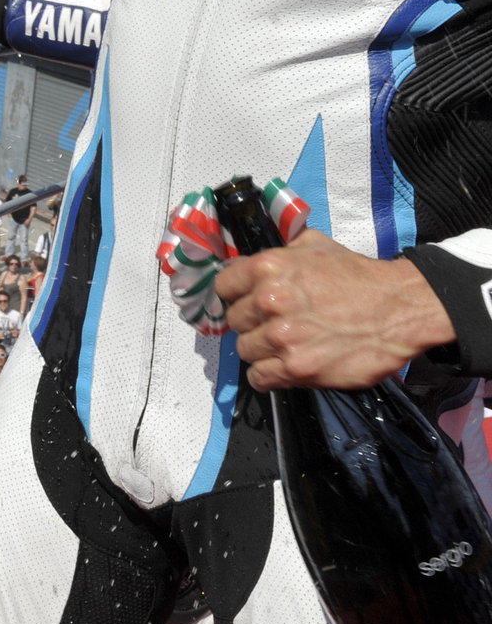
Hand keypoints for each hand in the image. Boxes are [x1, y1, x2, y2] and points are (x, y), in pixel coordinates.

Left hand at [215, 230, 456, 389]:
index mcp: (267, 268)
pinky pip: (260, 378)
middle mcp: (268, 301)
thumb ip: (278, 254)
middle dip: (251, 323)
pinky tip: (281, 367)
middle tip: (273, 324)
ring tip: (283, 346)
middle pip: (234, 321)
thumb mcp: (313, 246)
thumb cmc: (358, 276)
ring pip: (245, 350)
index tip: (246, 301)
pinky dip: (267, 375)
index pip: (224, 286)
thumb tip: (248, 263)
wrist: (399, 309)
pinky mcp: (297, 368)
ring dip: (260, 350)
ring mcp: (281, 337)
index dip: (235, 295)